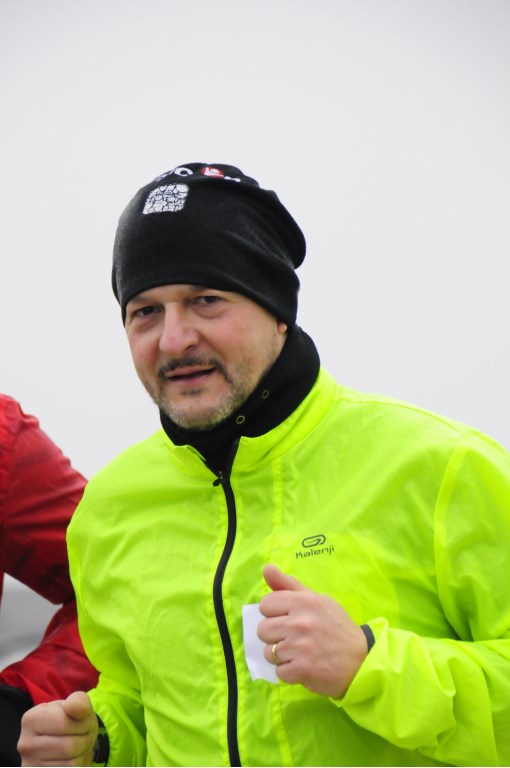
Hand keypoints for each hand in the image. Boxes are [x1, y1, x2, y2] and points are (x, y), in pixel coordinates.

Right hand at [18, 691, 97, 766]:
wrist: (68, 738)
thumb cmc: (72, 719)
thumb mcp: (76, 703)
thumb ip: (78, 701)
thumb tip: (75, 707)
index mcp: (30, 719)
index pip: (63, 724)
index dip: (83, 722)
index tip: (84, 720)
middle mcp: (25, 744)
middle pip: (68, 746)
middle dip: (85, 739)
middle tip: (86, 734)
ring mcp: (30, 764)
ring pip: (71, 763)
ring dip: (84, 753)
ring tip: (80, 744)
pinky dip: (79, 764)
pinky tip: (74, 756)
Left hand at [257, 564, 367, 697]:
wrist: (361, 660)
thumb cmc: (336, 626)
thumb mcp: (316, 599)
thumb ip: (288, 585)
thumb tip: (267, 568)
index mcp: (303, 601)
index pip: (265, 604)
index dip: (273, 613)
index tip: (287, 618)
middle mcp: (300, 622)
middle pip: (263, 630)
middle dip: (275, 636)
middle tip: (294, 637)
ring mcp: (300, 647)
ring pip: (269, 652)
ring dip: (281, 655)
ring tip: (300, 652)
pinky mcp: (302, 669)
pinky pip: (279, 671)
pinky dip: (289, 672)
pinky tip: (304, 665)